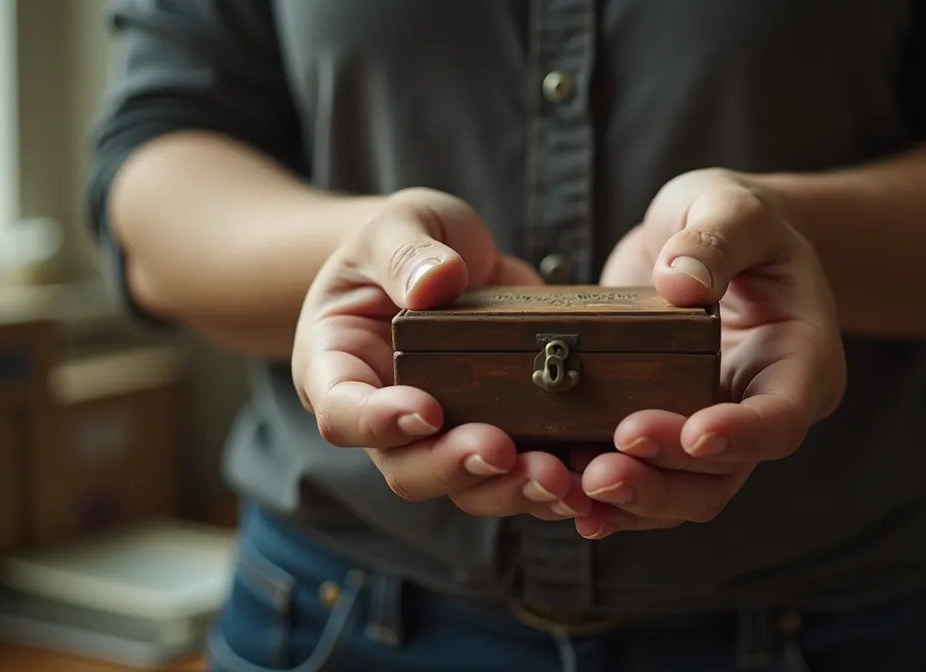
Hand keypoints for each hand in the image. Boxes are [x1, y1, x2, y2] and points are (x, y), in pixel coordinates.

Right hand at [292, 188, 592, 520]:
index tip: (425, 411)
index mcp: (339, 368)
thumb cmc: (403, 241)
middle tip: (501, 452)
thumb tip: (437, 281)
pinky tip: (586, 478)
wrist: (445, 258)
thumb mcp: (396, 226)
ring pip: (466, 486)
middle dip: (455, 467)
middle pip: (406, 468)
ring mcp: (442, 436)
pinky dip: (553, 485)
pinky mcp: (496, 435)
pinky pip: (517, 475)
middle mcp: (386, 418)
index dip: (379, 423)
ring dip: (510, 489)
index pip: (342, 413)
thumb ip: (405, 252)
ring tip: (557, 477)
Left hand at [578, 168, 846, 537]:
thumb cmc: (732, 219)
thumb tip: (680, 282)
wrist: (707, 239)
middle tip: (604, 467)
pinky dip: (607, 499)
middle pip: (723, 474)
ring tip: (575, 486)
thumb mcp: (730, 207)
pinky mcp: (666, 431)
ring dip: (630, 500)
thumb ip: (713, 240)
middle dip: (664, 479)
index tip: (696, 433)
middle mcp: (760, 411)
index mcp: (801, 363)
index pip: (781, 418)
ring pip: (681, 494)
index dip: (742, 435)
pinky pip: (643, 481)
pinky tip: (567, 500)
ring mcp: (712, 430)